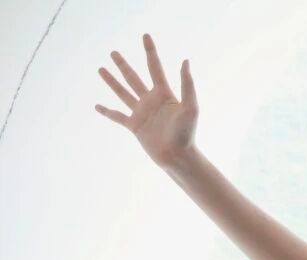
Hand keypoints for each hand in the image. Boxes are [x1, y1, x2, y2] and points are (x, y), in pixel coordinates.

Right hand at [95, 34, 197, 168]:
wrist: (178, 156)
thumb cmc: (187, 133)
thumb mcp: (190, 106)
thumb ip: (187, 84)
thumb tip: (185, 61)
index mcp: (164, 94)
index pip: (154, 67)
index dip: (150, 51)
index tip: (145, 36)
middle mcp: (151, 101)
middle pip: (134, 78)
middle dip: (124, 65)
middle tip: (113, 52)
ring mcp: (142, 113)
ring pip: (123, 93)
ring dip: (112, 81)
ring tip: (101, 69)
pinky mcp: (135, 126)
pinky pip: (117, 117)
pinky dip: (107, 112)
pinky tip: (96, 106)